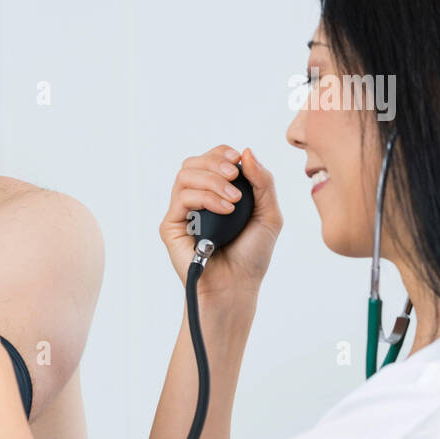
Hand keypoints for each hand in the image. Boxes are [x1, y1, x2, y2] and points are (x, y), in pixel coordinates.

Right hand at [159, 145, 281, 299]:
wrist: (237, 287)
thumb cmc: (252, 255)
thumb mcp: (269, 214)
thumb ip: (263, 182)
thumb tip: (247, 151)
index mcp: (215, 194)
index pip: (209, 161)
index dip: (220, 153)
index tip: (237, 158)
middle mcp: (196, 200)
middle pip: (193, 163)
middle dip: (215, 163)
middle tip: (234, 176)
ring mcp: (182, 213)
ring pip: (185, 176)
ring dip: (212, 180)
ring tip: (234, 200)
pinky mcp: (170, 226)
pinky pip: (182, 197)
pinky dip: (206, 198)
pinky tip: (226, 210)